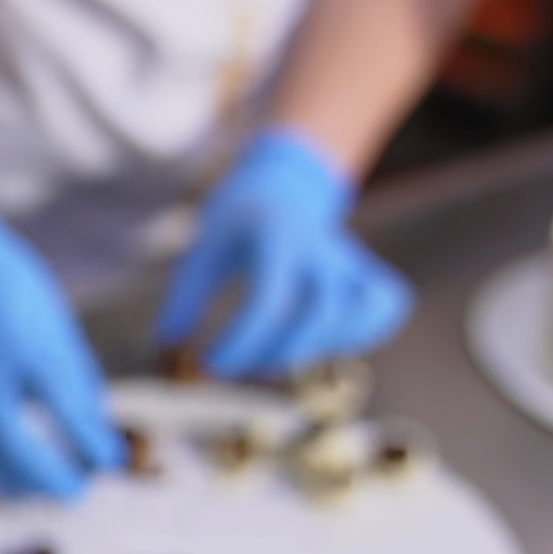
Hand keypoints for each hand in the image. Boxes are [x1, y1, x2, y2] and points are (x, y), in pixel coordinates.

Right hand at [0, 159, 121, 497]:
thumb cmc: (0, 278)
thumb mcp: (50, 314)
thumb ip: (72, 371)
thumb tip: (94, 426)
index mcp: (24, 341)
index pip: (66, 409)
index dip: (91, 443)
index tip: (110, 461)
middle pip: (15, 447)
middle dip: (49, 478)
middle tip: (76, 491)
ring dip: (12, 480)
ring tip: (38, 488)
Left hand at [158, 129, 412, 377]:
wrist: (280, 190)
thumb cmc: (235, 227)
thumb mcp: (202, 253)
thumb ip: (184, 300)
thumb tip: (167, 347)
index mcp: (274, 240)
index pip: (268, 301)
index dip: (242, 341)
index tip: (210, 364)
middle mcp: (320, 250)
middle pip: (317, 314)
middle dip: (275, 352)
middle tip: (236, 363)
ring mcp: (350, 261)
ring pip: (357, 314)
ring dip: (316, 347)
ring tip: (274, 353)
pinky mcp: (368, 274)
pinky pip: (385, 308)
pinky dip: (363, 334)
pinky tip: (322, 342)